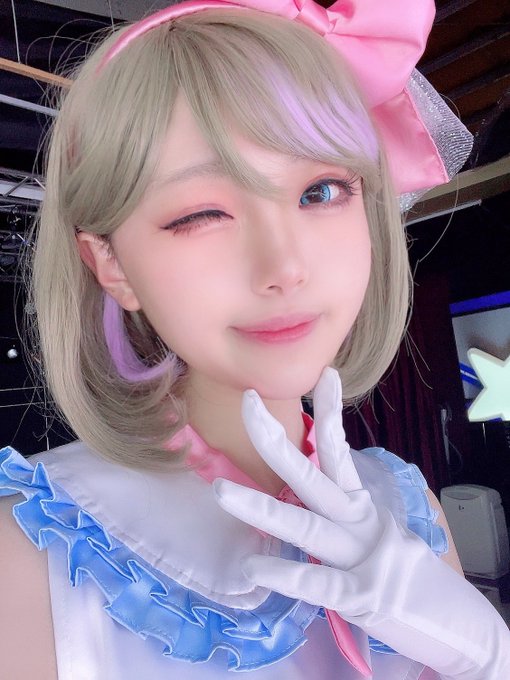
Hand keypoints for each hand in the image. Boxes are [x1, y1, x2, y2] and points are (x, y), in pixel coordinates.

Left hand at [214, 367, 509, 679]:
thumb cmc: (403, 575)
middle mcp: (360, 522)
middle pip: (314, 475)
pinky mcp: (362, 597)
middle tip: (249, 402)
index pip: (340, 452)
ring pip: (306, 526)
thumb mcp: (372, 533)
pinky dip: (286, 575)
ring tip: (220, 492)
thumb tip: (304, 491)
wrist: (455, 625)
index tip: (323, 375)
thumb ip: (340, 514)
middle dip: (276, 441)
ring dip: (261, 508)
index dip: (330, 413)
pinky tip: (253, 570)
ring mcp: (361, 557)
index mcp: (361, 504)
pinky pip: (317, 583)